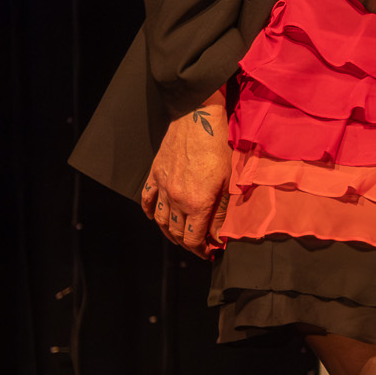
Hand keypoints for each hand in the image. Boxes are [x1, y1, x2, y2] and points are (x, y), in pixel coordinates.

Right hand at [139, 97, 232, 258]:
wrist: (197, 120)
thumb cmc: (219, 148)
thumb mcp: (228, 181)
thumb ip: (221, 212)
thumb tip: (218, 235)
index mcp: (197, 203)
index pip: (194, 238)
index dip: (201, 251)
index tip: (209, 253)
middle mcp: (176, 199)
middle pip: (177, 233)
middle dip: (188, 245)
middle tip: (200, 248)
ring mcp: (162, 187)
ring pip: (160, 220)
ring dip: (169, 233)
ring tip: (181, 239)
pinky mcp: (155, 175)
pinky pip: (146, 199)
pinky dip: (149, 212)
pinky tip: (154, 218)